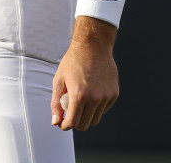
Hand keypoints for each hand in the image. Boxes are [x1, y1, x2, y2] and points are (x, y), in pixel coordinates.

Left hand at [51, 17, 118, 131]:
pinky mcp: (114, 93)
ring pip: (95, 119)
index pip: (73, 123)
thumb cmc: (73, 62)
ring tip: (80, 104)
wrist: (93, 46)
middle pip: (85, 124)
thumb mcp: (59, 80)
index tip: (62, 123)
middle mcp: (95, 98)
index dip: (65, 126)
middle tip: (70, 114)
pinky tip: (90, 96)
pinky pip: (104, 109)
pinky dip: (96, 108)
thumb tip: (56, 122)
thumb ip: (56, 103)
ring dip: (86, 116)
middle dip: (75, 123)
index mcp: (79, 96)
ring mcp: (106, 97)